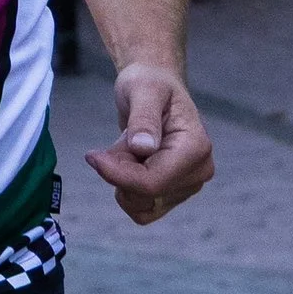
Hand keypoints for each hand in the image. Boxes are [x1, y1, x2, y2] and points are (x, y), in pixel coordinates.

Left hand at [83, 62, 214, 224]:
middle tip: (120, 142)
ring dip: (123, 180)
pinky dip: (126, 189)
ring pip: (141, 206)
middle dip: (121, 172)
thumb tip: (144, 148)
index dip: (117, 174)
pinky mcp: (175, 192)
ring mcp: (188, 184)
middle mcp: (199, 171)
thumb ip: (143, 119)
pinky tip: (129, 163)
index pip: (152, 182)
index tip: (93, 155)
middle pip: (145, 196)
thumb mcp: (142, 90)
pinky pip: (142, 210)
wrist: (154, 88)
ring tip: (128, 149)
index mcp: (196, 148)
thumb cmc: (149, 83)